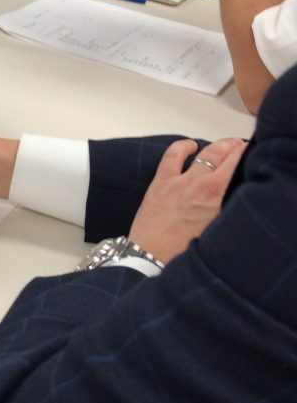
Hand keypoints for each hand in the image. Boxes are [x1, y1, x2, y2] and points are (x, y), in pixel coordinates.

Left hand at [129, 138, 247, 263]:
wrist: (152, 258)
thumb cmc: (184, 252)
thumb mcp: (217, 231)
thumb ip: (226, 209)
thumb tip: (234, 196)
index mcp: (217, 197)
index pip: (236, 164)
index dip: (245, 154)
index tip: (251, 152)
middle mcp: (200, 184)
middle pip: (222, 155)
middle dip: (234, 147)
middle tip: (241, 146)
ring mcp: (179, 181)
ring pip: (203, 153)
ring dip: (216, 146)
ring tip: (224, 145)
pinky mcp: (161, 182)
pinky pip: (172, 155)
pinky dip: (182, 146)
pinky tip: (190, 145)